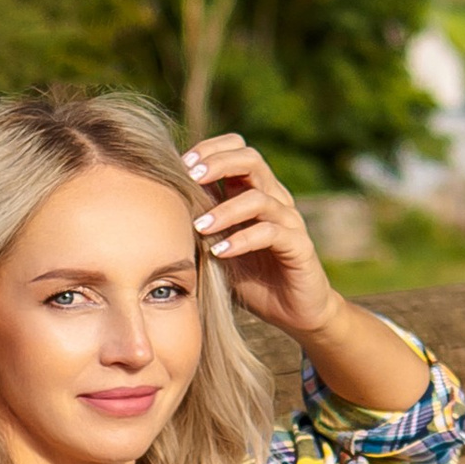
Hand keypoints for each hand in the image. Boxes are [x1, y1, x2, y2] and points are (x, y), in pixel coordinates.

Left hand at [185, 132, 333, 338]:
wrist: (292, 313)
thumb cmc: (252, 279)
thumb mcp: (219, 247)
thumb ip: (202, 223)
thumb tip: (165, 202)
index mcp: (255, 191)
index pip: (237, 150)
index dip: (210, 150)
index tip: (182, 164)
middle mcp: (275, 199)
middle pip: (251, 159)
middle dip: (217, 164)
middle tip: (190, 177)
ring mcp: (289, 221)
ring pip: (259, 198)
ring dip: (224, 210)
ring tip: (199, 226)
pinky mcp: (300, 247)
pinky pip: (271, 234)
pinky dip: (242, 240)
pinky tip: (219, 252)